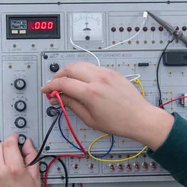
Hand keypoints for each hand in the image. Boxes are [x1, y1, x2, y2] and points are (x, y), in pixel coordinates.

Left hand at [0, 135, 40, 186]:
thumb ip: (31, 157)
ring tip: (7, 176)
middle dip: (4, 147)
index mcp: (13, 169)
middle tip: (11, 155)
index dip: (13, 138)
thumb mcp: (36, 178)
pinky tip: (1, 186)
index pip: (8, 142)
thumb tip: (27, 143)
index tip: (15, 139)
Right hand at [40, 62, 174, 149]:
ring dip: (69, 71)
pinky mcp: (112, 72)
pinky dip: (82, 71)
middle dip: (57, 76)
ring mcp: (105, 73)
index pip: (63, 83)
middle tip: (54, 86)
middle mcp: (97, 79)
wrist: (140, 117)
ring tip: (66, 82)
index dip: (50, 86)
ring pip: (80, 64)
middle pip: (69, 69)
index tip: (46, 90)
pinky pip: (92, 66)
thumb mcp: (90, 119)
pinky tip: (81, 81)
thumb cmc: (119, 122)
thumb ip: (72, 105)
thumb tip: (59, 98)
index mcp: (90, 92)